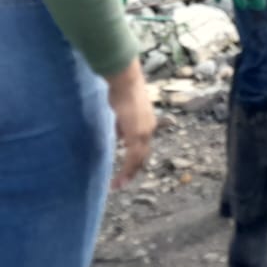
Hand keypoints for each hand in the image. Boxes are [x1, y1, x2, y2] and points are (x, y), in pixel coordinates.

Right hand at [105, 60, 156, 189]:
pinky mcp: (137, 134)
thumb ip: (122, 124)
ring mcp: (144, 131)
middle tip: (122, 183)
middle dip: (133, 170)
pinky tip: (120, 177)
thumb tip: (118, 134)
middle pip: (142, 155)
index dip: (135, 159)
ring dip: (129, 173)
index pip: (142, 146)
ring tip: (119, 185)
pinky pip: (132, 156)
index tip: (127, 169)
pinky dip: (126, 168)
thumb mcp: (122, 111)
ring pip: (138, 159)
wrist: (126, 81)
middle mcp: (148, 129)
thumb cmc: (121, 91)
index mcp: (147, 123)